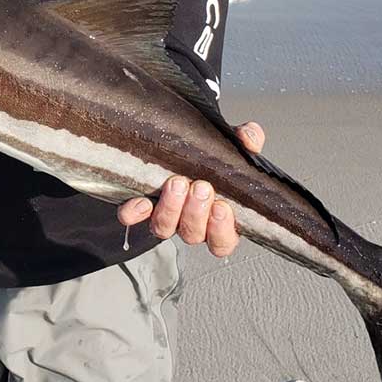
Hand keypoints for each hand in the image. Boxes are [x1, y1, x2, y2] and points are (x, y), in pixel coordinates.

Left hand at [117, 121, 263, 257]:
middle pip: (193, 234)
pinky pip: (132, 217)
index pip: (223, 242)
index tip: (222, 208)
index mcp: (216, 220)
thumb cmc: (206, 158)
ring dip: (171, 208)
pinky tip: (142, 200)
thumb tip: (250, 139)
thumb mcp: (230, 146)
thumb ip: (245, 140)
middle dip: (196, 212)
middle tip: (200, 187)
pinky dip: (135, 212)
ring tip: (177, 182)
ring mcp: (164, 218)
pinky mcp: (139, 208)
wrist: (171, 146)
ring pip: (164, 228)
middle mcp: (189, 223)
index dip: (222, 230)